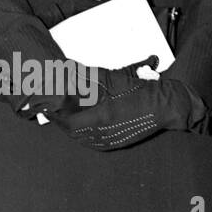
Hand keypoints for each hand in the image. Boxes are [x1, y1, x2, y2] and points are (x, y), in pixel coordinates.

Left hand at [47, 59, 206, 149]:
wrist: (164, 106)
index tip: (48, 109)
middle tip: (52, 112)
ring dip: (71, 128)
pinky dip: (83, 134)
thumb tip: (68, 70)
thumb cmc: (139, 91)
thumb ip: (87, 75)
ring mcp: (112, 140)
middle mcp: (105, 133)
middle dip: (61, 122)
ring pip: (83, 138)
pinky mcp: (118, 141)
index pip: (69, 123)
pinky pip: (94, 141)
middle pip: (73, 132)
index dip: (56, 117)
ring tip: (64, 116)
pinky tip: (81, 124)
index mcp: (101, 117)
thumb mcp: (111, 79)